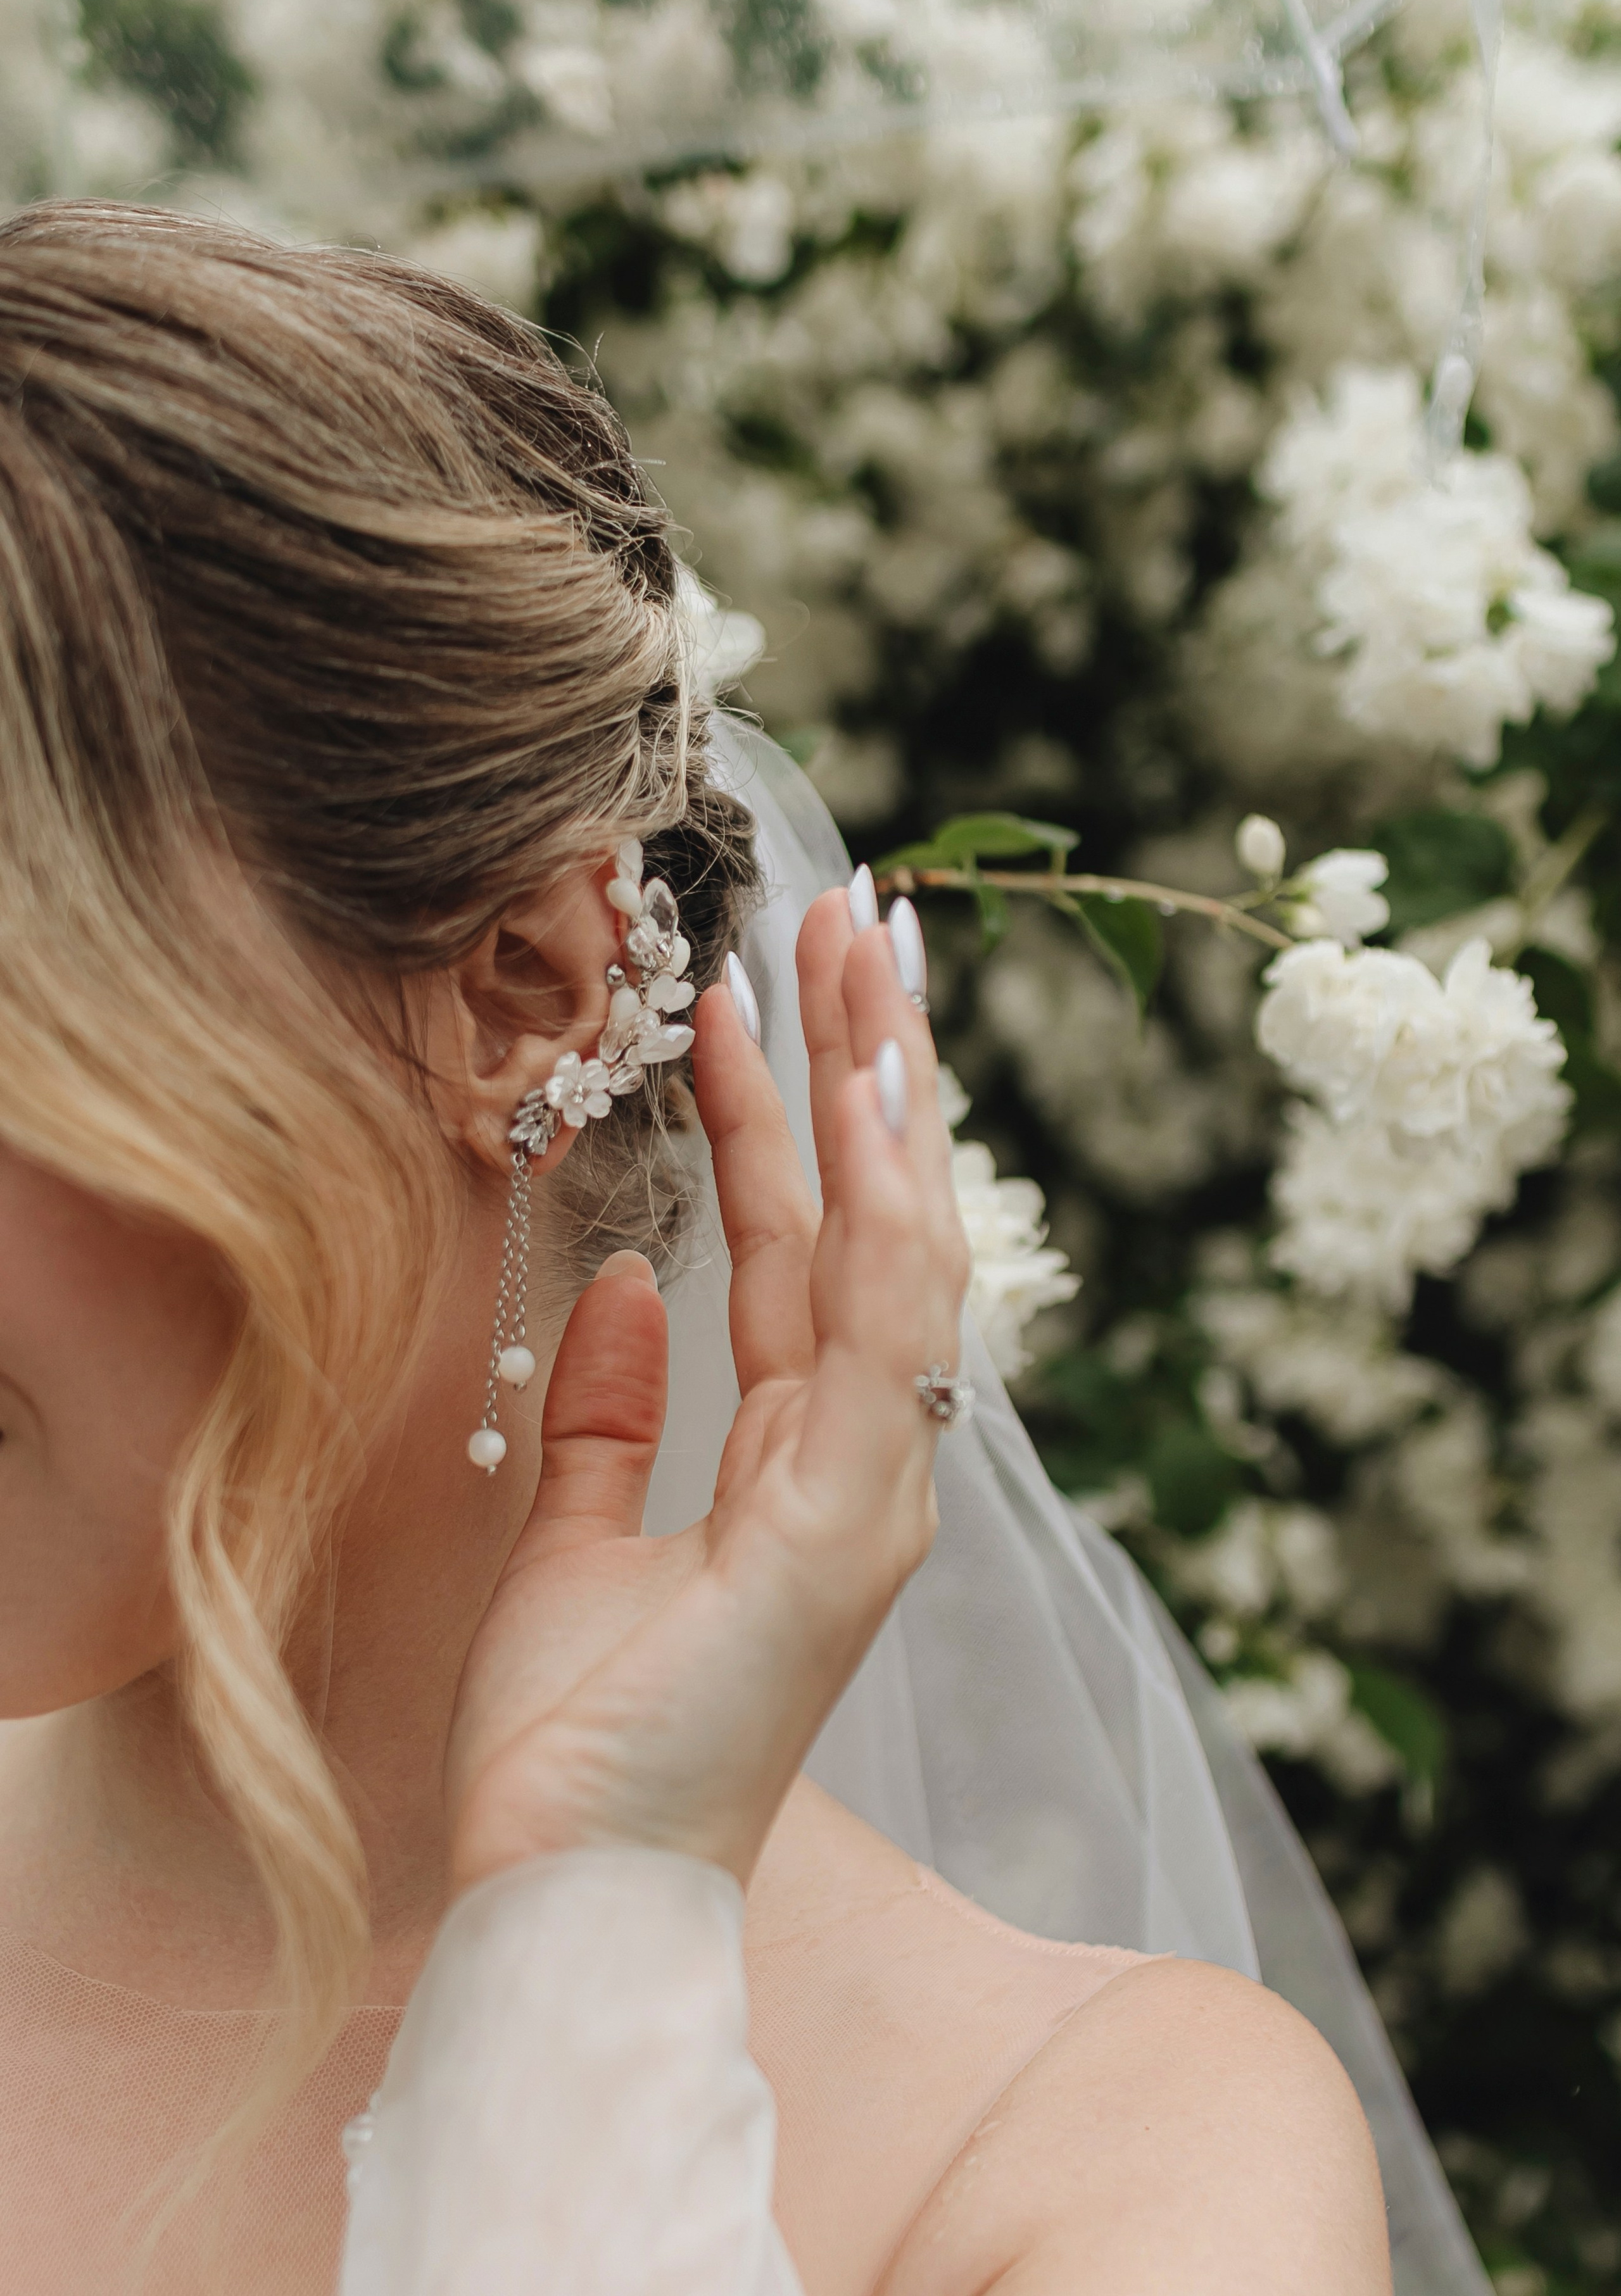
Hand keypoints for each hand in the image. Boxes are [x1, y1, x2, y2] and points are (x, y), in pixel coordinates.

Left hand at [443, 891, 968, 1895]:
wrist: (569, 1893)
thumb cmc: (578, 1741)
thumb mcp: (578, 1540)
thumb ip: (620, 1409)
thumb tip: (635, 1281)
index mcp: (805, 1461)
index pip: (813, 1253)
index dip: (802, 1118)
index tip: (775, 991)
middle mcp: (866, 1461)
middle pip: (878, 1224)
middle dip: (868, 1066)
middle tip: (854, 917)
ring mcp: (875, 1492)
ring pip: (900, 1249)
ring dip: (884, 1096)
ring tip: (862, 952)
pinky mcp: (851, 1525)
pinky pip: (877, 1333)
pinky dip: (880, 1210)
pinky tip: (866, 1097)